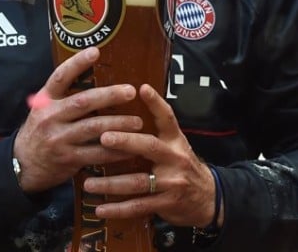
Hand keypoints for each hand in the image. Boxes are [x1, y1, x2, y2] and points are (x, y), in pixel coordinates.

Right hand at [13, 47, 145, 192]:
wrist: (22, 165)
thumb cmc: (41, 130)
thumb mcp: (43, 109)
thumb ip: (63, 95)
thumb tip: (96, 75)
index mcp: (45, 100)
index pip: (60, 77)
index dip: (77, 63)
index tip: (95, 51)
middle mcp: (50, 117)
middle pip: (83, 102)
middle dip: (109, 96)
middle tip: (131, 91)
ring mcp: (59, 139)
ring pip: (93, 128)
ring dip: (118, 124)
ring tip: (138, 122)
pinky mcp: (68, 159)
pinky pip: (96, 154)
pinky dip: (115, 150)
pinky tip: (130, 147)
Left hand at [83, 84, 221, 228]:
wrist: (209, 198)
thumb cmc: (183, 168)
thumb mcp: (177, 147)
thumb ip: (157, 135)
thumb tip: (125, 117)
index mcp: (176, 141)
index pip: (167, 118)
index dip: (156, 103)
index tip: (142, 88)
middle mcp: (175, 158)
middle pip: (149, 147)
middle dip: (126, 142)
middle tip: (103, 137)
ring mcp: (171, 183)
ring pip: (138, 181)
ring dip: (111, 183)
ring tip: (88, 183)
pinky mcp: (166, 204)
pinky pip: (138, 206)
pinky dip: (118, 209)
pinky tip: (100, 209)